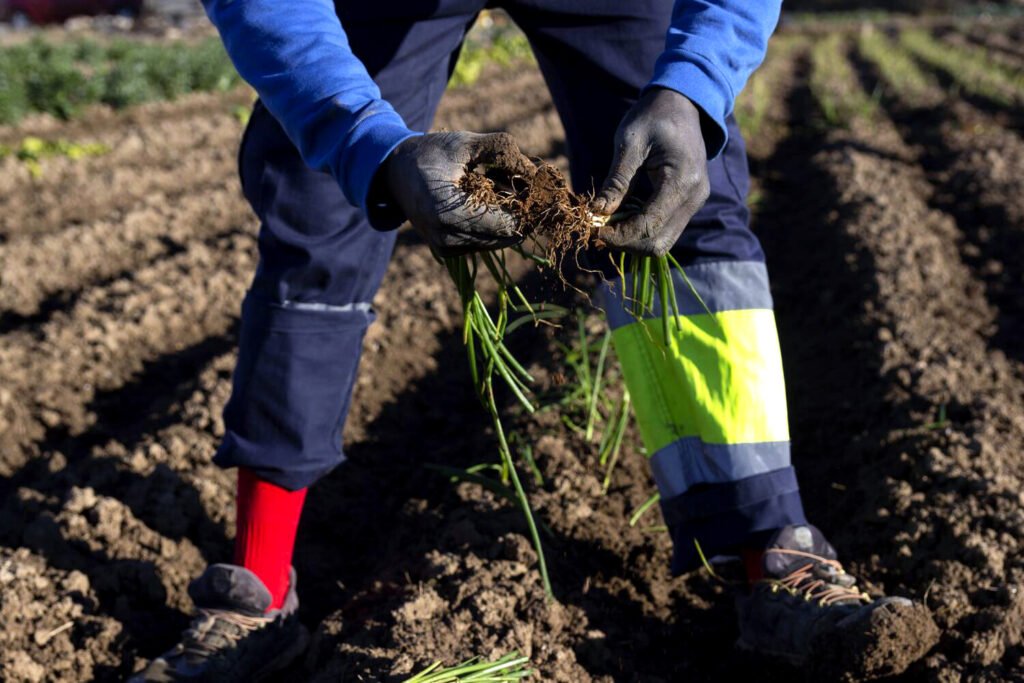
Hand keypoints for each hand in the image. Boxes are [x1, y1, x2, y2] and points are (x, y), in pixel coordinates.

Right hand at [383, 131, 535, 255]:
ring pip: (499, 241)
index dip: (529, 206)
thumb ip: (502, 152)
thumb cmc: (431, 153)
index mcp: (448, 214)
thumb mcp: (466, 143)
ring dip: (508, 218)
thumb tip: (537, 173)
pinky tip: (484, 200)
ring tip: (497, 187)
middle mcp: (447, 239)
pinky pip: (485, 241)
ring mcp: (446, 249)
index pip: (507, 224)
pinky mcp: (448, 252)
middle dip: (521, 211)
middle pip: (507, 236)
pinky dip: (494, 223)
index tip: (537, 185)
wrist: (394, 171)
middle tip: (520, 182)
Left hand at [592, 88, 709, 256]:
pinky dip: (643, 230)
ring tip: (609, 224)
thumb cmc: (653, 117)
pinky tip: (623, 217)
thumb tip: (597, 212)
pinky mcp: (690, 203)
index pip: (649, 225)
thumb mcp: (629, 142)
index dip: (620, 235)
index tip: (594, 229)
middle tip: (599, 229)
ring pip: (663, 241)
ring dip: (633, 240)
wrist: (682, 104)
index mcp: (681, 181)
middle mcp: (694, 197)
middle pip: (658, 243)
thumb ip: (616, 180)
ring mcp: (695, 202)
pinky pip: (666, 229)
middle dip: (626, 242)